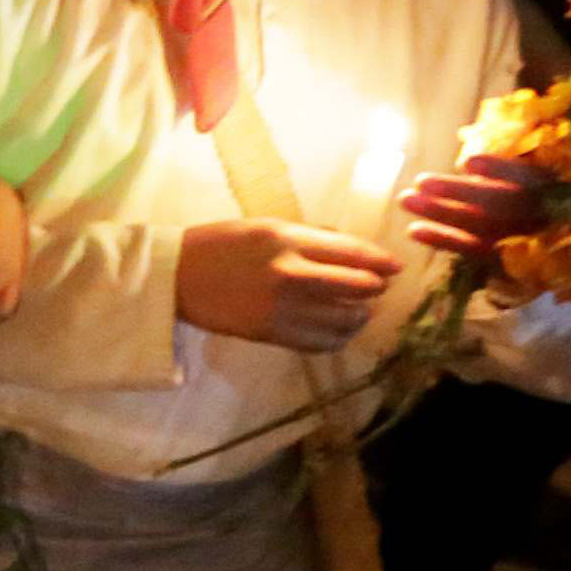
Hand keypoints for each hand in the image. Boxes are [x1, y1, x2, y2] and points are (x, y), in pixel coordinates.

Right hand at [178, 213, 404, 350]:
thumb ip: (309, 239)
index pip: (351, 253)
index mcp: (287, 241)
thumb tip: (351, 253)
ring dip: (360, 315)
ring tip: (360, 311)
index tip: (395, 267)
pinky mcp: (272, 334)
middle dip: (375, 288)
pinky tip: (339, 330)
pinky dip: (339, 338)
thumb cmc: (220, 244)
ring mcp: (281, 309)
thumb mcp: (265, 227)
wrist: (175, 277)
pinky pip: (322, 343)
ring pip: (345, 319)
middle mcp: (289, 275)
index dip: (381, 261)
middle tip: (378, 287)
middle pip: (358, 288)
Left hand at [395, 157, 549, 257]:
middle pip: (501, 204)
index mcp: (550, 186)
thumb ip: (502, 169)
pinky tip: (414, 231)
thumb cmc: (527, 189)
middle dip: (459, 193)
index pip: (529, 179)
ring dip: (442, 213)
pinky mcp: (508, 262)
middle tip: (420, 181)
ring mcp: (526, 241)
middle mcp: (542, 216)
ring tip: (406, 200)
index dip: (500, 171)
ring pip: (483, 227)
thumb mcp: (522, 173)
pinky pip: (474, 252)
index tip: (469, 163)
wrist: (555, 242)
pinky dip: (443, 240)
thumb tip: (466, 165)